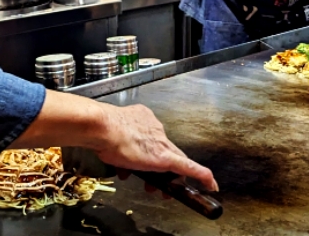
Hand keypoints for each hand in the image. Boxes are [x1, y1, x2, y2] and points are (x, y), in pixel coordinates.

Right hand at [12, 91, 216, 191]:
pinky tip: (211, 184)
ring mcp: (162, 143)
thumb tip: (97, 140)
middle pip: (164, 152)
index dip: (148, 156)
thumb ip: (108, 139)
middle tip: (154, 184)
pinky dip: (202, 176)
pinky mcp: (168, 157)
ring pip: (173, 162)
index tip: (143, 164)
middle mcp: (155, 128)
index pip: (151, 140)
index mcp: (142, 119)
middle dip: (159, 170)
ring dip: (168, 178)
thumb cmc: (100, 129)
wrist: (102, 127)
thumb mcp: (105, 135)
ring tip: (163, 190)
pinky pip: (190, 168)